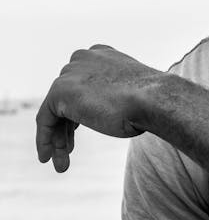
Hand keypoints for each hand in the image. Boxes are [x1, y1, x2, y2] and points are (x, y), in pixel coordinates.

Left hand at [36, 44, 160, 172]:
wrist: (152, 100)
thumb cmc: (149, 102)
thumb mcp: (131, 94)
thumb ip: (114, 95)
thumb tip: (106, 111)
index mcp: (102, 54)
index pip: (80, 83)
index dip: (76, 110)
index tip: (76, 131)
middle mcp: (84, 58)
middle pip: (66, 98)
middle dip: (66, 128)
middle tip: (69, 152)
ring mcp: (71, 73)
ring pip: (56, 111)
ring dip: (58, 139)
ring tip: (62, 165)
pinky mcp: (60, 90)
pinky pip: (45, 119)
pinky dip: (45, 140)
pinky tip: (48, 158)